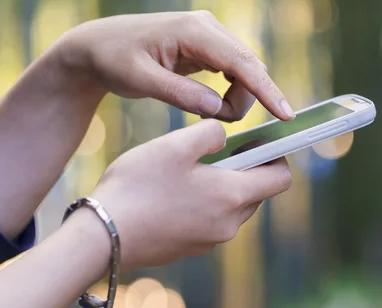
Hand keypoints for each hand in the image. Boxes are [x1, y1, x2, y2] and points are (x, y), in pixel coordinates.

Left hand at [54, 11, 294, 121]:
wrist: (98, 46)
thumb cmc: (114, 59)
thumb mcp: (140, 80)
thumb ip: (179, 94)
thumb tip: (219, 110)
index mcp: (194, 30)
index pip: (241, 62)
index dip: (265, 90)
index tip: (285, 114)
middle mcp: (209, 27)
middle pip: (248, 68)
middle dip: (243, 100)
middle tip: (215, 120)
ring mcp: (210, 35)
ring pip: (244, 72)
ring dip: (235, 98)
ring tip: (204, 111)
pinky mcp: (208, 46)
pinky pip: (233, 72)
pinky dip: (229, 92)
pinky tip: (209, 101)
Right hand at [90, 119, 291, 268]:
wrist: (101, 237)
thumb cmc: (139, 186)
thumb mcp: (176, 144)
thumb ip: (211, 133)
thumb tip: (225, 137)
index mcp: (233, 196)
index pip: (280, 179)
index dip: (276, 156)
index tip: (260, 141)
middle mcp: (229, 224)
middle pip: (257, 192)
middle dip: (247, 168)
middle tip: (223, 149)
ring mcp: (210, 240)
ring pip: (233, 206)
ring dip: (225, 185)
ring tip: (195, 167)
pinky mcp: (191, 248)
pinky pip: (212, 220)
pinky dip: (207, 202)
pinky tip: (177, 189)